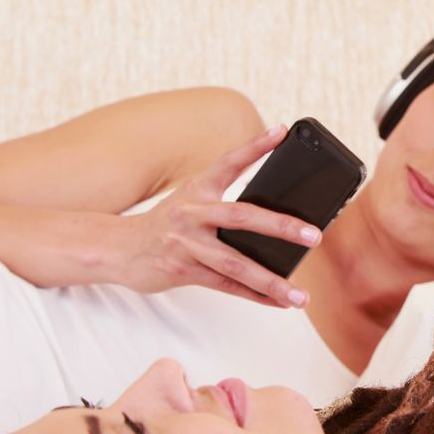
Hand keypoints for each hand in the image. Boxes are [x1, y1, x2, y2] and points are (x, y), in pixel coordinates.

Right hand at [118, 125, 320, 306]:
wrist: (119, 249)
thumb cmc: (167, 224)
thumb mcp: (191, 200)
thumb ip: (224, 202)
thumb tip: (276, 220)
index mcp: (198, 188)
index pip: (230, 162)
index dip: (255, 145)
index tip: (281, 131)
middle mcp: (192, 212)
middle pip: (242, 217)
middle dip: (281, 227)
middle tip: (314, 235)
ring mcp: (187, 243)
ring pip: (236, 263)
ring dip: (272, 281)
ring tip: (300, 295)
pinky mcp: (183, 270)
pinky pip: (226, 285)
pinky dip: (255, 295)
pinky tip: (279, 301)